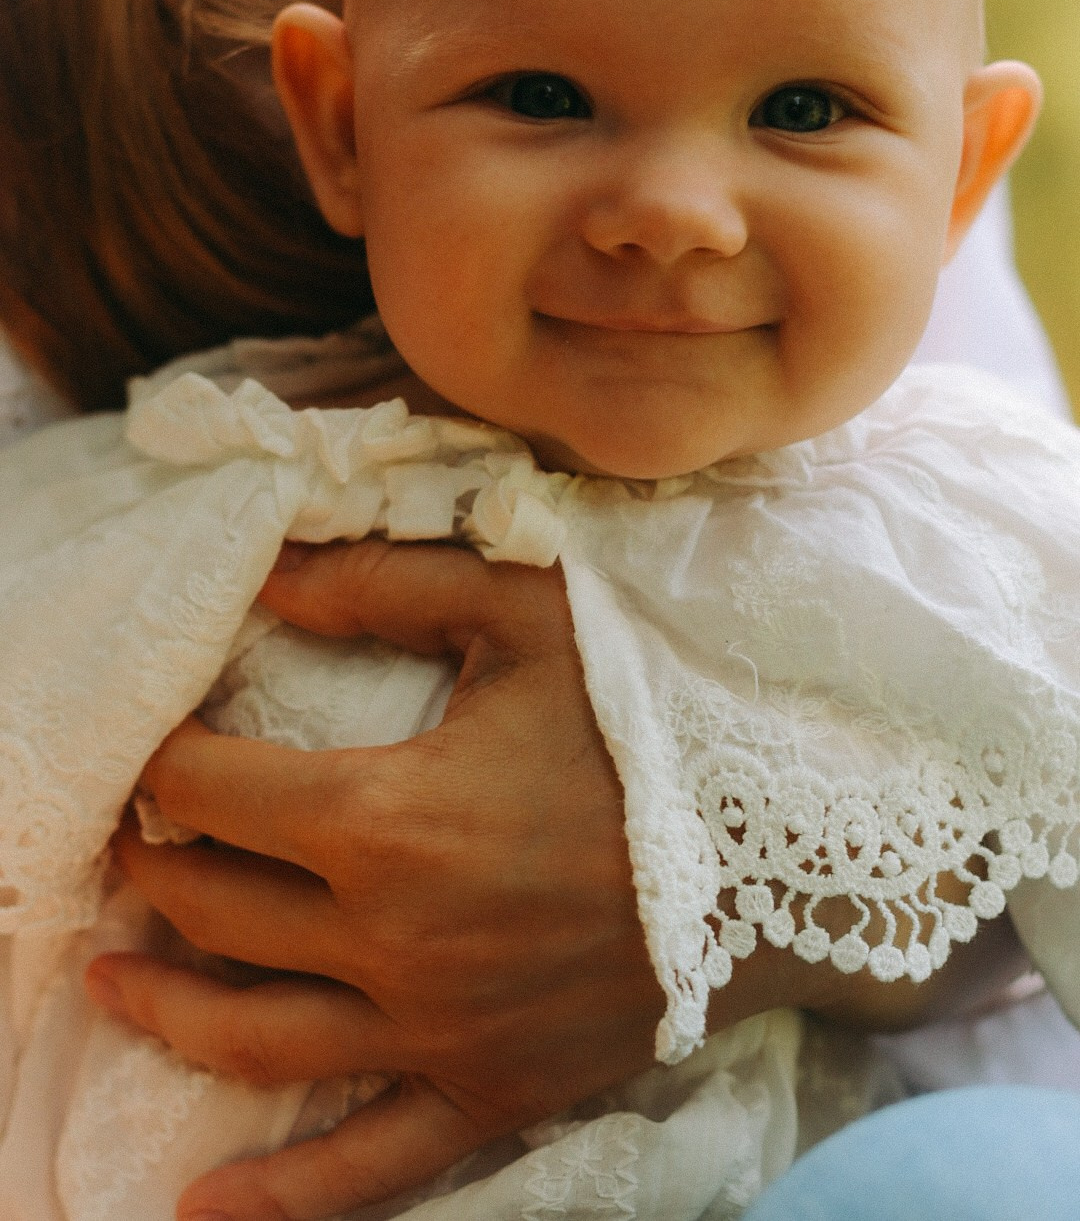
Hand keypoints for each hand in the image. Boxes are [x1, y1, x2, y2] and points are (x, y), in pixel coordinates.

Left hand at [88, 540, 668, 1219]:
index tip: (157, 748)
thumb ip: (387, 588)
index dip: (165, 765)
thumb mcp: (527, 615)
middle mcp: (390, 941)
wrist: (789, 846)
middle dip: (155, 869)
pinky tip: (202, 1206)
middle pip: (217, 909)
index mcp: (386, 819)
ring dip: (165, 1003)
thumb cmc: (657, 717)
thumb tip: (272, 578)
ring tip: (109, 977)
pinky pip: (367, 1165)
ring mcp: (436, 1032)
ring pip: (254, 1036)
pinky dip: (279, 1195)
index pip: (217, 793)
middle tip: (132, 842)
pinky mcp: (490, 1092)